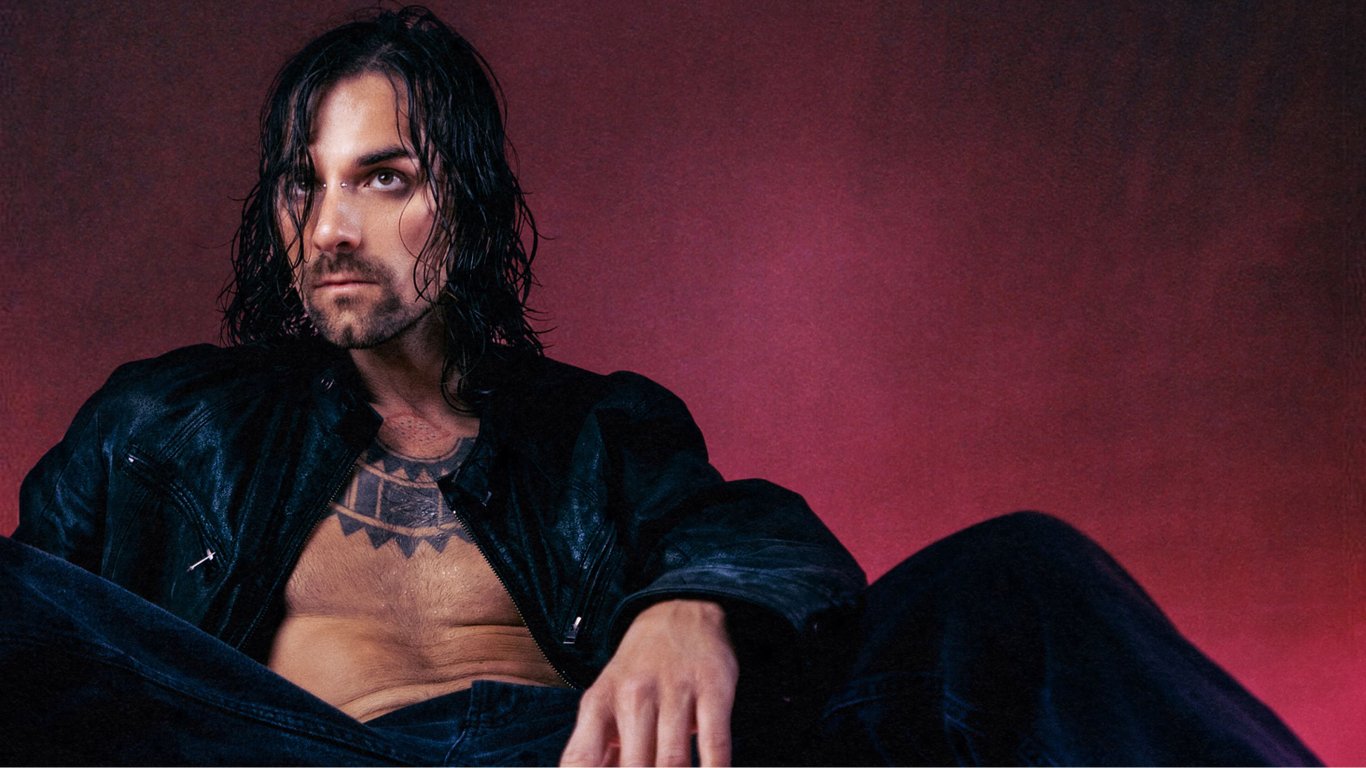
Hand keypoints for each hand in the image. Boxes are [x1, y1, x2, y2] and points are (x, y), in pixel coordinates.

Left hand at [560, 599, 738, 766]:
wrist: (680, 610)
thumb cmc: (638, 670)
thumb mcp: (605, 699)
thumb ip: (598, 748)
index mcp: (599, 702)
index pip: (580, 761)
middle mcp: (634, 696)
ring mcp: (675, 691)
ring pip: (673, 762)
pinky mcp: (713, 689)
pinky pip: (715, 744)